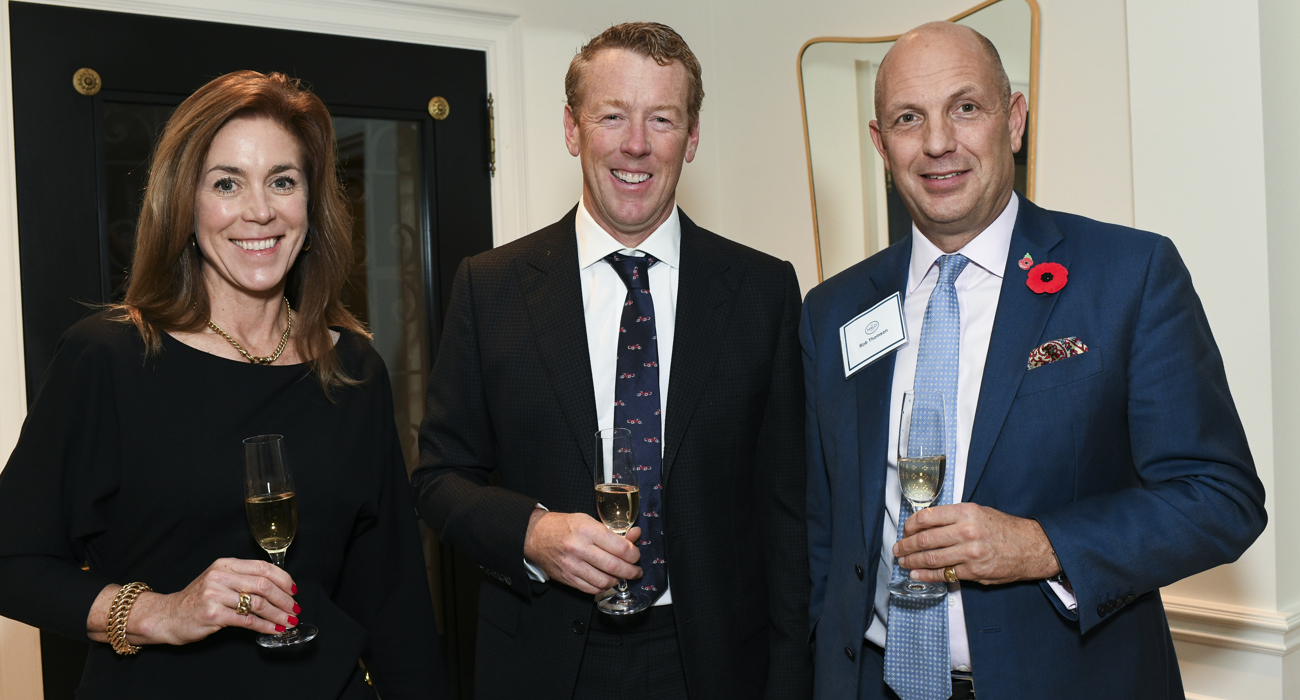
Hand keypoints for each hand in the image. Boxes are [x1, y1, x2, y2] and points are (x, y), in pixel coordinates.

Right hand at [88, 558, 299, 645]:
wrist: (167, 615)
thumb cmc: (197, 599)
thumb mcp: (219, 580)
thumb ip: (243, 578)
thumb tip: (278, 587)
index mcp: (225, 564)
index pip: (263, 567)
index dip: (283, 579)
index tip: (294, 590)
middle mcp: (220, 576)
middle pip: (263, 584)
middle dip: (284, 599)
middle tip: (294, 609)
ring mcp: (215, 595)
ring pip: (257, 603)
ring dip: (278, 614)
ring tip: (288, 621)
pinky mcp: (213, 614)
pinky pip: (246, 620)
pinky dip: (264, 626)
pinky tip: (274, 629)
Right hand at [523, 509, 641, 593]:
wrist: (535, 535)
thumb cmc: (564, 526)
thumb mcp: (588, 520)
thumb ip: (612, 531)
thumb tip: (635, 535)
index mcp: (587, 530)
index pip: (620, 547)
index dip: (634, 554)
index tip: (636, 555)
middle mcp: (579, 548)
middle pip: (614, 566)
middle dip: (631, 571)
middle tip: (636, 571)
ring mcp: (572, 565)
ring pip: (604, 581)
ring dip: (617, 581)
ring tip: (621, 576)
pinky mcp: (567, 578)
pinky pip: (591, 589)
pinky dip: (603, 587)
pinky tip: (606, 580)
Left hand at [893, 503, 1058, 584]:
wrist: (1030, 547)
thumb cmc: (1003, 528)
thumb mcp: (979, 512)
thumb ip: (953, 517)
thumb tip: (925, 525)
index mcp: (966, 512)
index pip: (928, 517)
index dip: (911, 525)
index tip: (904, 530)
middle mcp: (967, 531)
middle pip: (925, 539)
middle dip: (906, 545)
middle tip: (897, 548)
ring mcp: (970, 553)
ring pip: (932, 558)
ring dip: (913, 561)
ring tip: (903, 562)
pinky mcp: (974, 571)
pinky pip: (944, 574)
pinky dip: (927, 576)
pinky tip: (917, 575)